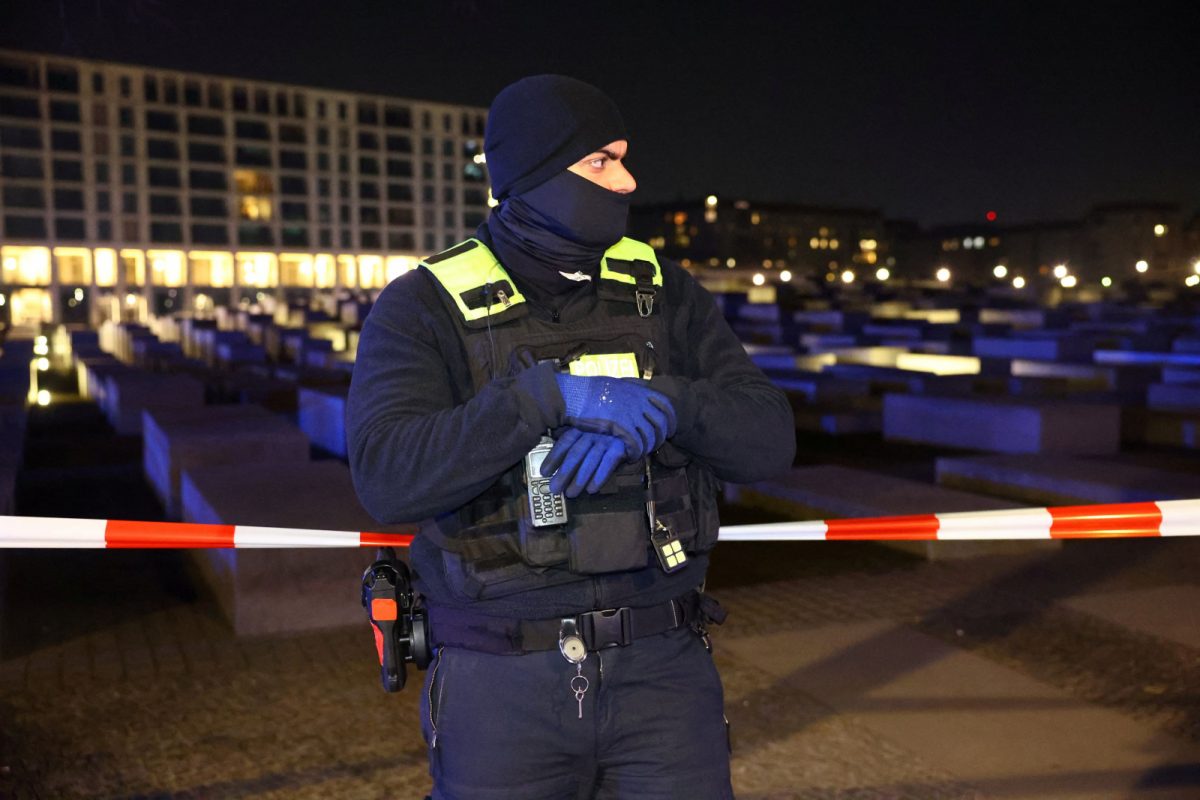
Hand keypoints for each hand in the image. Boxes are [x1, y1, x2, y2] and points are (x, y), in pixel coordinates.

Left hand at [543, 428, 626, 497]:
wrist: (633, 425)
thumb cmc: (605, 434)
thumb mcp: (588, 432)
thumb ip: (573, 443)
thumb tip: (553, 462)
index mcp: (582, 427)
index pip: (565, 442)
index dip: (554, 457)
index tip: (544, 473)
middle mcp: (593, 431)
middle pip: (576, 453)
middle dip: (564, 472)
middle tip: (554, 489)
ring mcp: (607, 438)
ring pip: (591, 459)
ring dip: (580, 478)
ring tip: (571, 494)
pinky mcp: (621, 446)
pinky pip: (608, 462)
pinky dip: (600, 476)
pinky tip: (592, 489)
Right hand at [554, 374, 675, 459]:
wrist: (574, 395)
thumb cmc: (589, 390)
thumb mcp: (615, 385)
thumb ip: (629, 391)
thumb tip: (635, 393)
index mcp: (639, 390)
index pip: (665, 405)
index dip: (671, 419)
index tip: (671, 428)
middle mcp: (639, 402)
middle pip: (661, 423)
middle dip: (661, 437)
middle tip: (656, 445)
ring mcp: (631, 414)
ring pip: (650, 436)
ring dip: (647, 447)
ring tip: (641, 452)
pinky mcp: (621, 428)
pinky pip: (636, 445)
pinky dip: (636, 453)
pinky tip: (630, 456)